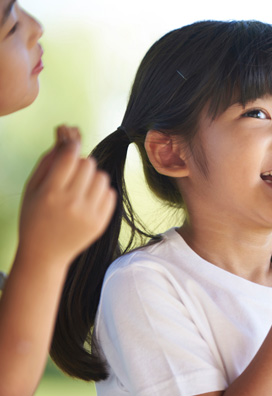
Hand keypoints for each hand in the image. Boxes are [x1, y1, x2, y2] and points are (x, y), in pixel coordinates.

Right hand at [16, 125, 116, 265]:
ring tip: (79, 188)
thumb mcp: (32, 188)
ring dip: (92, 177)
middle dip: (80, 163)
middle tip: (71, 174)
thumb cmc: (35, 217)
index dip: (72, 144)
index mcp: (50, 192)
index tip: (71, 142)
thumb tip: (64, 135)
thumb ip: (48, 160)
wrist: (45, 254)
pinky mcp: (101, 222)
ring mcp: (89, 214)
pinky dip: (100, 192)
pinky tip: (87, 200)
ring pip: (102, 177)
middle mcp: (71, 203)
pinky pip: (110, 193)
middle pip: (88, 163)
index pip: (70, 155)